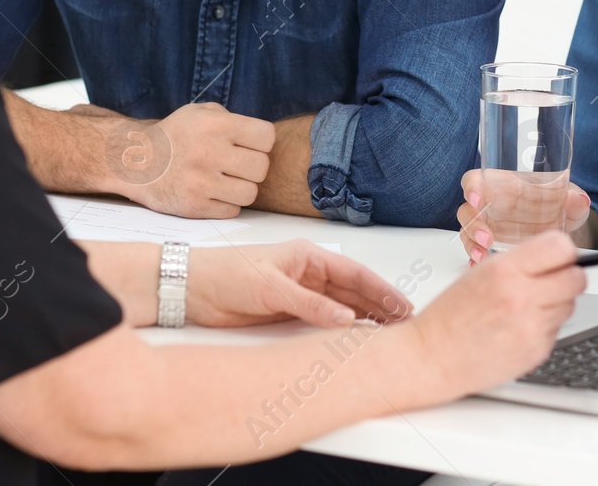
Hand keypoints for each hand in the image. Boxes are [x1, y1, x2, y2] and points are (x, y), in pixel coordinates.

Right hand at [96, 102, 274, 218]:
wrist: (134, 162)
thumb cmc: (175, 136)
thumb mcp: (198, 113)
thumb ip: (231, 119)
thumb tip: (262, 138)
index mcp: (213, 124)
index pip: (266, 136)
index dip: (261, 142)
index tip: (248, 145)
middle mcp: (207, 151)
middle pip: (261, 167)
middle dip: (252, 167)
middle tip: (237, 165)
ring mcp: (200, 181)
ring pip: (250, 193)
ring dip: (241, 188)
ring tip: (226, 180)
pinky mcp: (194, 206)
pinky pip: (232, 210)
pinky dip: (226, 203)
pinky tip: (213, 192)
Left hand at [187, 240, 410, 328]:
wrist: (191, 289)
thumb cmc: (225, 273)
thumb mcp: (270, 287)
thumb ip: (309, 304)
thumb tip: (345, 318)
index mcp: (308, 256)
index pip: (355, 273)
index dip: (382, 290)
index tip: (403, 305)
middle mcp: (308, 274)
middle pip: (354, 291)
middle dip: (380, 306)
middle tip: (406, 324)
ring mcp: (300, 294)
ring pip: (342, 307)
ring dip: (364, 319)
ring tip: (389, 334)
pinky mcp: (288, 313)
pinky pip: (323, 321)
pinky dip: (341, 330)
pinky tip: (354, 339)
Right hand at [410, 231, 585, 394]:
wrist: (434, 357)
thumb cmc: (452, 314)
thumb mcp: (480, 272)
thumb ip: (521, 262)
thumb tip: (559, 256)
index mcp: (504, 270)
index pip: (561, 247)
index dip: (564, 252)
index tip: (559, 257)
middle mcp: (521, 297)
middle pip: (577, 278)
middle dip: (568, 277)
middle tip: (553, 281)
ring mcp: (532, 327)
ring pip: (570, 305)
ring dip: (556, 304)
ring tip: (526, 308)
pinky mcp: (537, 351)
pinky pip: (557, 330)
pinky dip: (544, 327)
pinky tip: (518, 328)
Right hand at [456, 169, 591, 262]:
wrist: (561, 238)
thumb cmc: (558, 210)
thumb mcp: (569, 203)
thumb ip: (574, 201)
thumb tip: (579, 200)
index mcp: (504, 187)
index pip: (477, 181)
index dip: (472, 187)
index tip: (477, 198)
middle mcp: (492, 208)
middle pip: (468, 211)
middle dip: (473, 225)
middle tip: (486, 238)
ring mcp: (489, 229)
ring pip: (468, 234)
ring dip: (473, 245)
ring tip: (483, 256)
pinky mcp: (490, 249)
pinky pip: (475, 253)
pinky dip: (476, 261)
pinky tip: (481, 268)